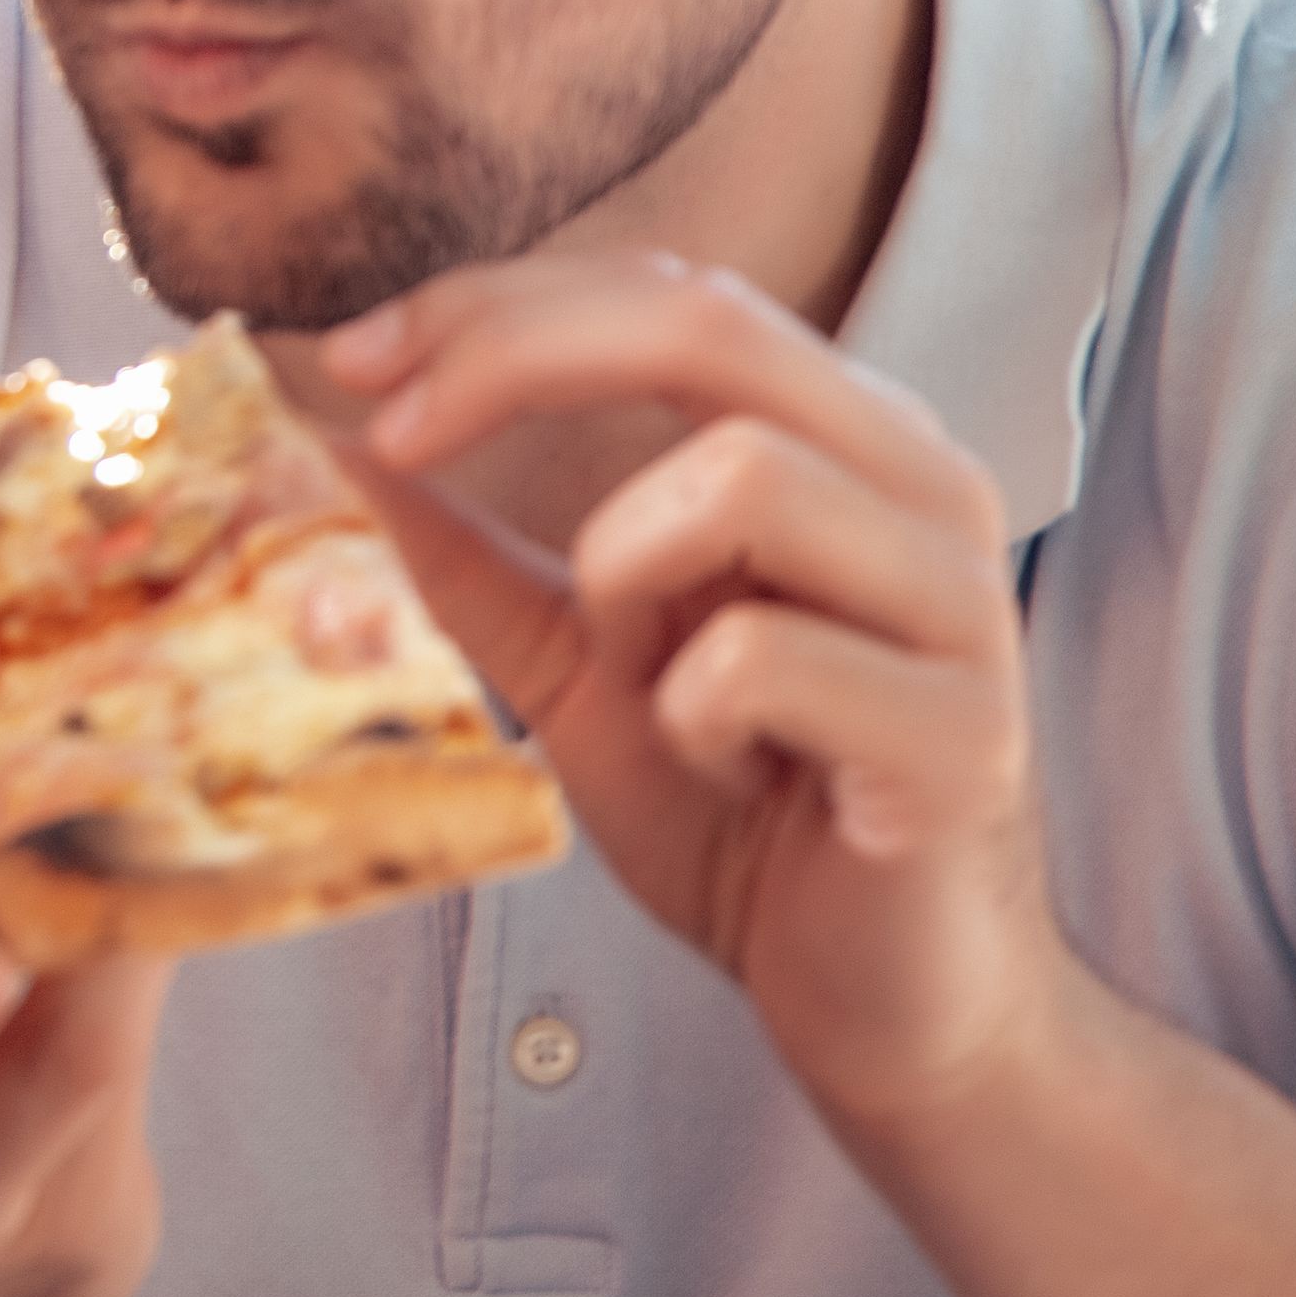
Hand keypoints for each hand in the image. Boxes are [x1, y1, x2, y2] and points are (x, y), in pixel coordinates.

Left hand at [306, 247, 1067, 1135]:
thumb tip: (327, 445)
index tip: (348, 361)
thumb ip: (470, 555)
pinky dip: (693, 717)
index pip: (668, 294)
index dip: (496, 304)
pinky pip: (763, 658)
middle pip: (709, 330)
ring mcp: (966, 604)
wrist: (876, 1001)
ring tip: (651, 686)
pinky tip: (734, 776)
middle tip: (390, 434)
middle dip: (512, 359)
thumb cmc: (738, 814)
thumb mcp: (571, 663)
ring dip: (626, 579)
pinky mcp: (968, 734)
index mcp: (840, 443)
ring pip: (743, 475)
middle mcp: (923, 488)